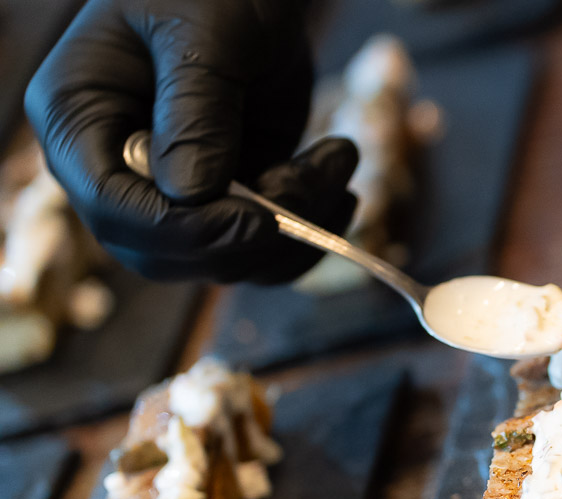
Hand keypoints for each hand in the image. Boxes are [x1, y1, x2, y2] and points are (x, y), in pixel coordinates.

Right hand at [25, 0, 358, 283]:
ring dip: (296, 228)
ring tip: (340, 156)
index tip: (254, 222)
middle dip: (247, 240)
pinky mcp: (230, 196)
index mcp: (80, 119)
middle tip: (310, 191)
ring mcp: (175, 189)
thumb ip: (195, 110)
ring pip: (225, 258)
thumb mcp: (201, 35)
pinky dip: (313, 227)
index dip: (182, 231)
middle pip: (167, 252)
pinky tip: (341, 175)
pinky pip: (264, 246)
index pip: (113, 207)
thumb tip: (193, 194)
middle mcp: (120, 168)